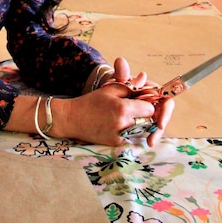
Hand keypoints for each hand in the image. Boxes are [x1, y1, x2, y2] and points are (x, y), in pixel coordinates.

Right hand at [58, 57, 173, 145]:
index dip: (147, 104)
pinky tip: (116, 123)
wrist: (72, 119)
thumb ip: (129, 85)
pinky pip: (131, 137)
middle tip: (134, 109)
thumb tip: (144, 78)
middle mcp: (124, 124)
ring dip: (138, 123)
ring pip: (141, 131)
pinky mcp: (116, 144)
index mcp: (123, 108)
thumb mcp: (109, 89)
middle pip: (148, 121)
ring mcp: (120, 136)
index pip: (150, 109)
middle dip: (144, 115)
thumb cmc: (91, 102)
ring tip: (124, 115)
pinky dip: (128, 131)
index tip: (140, 101)